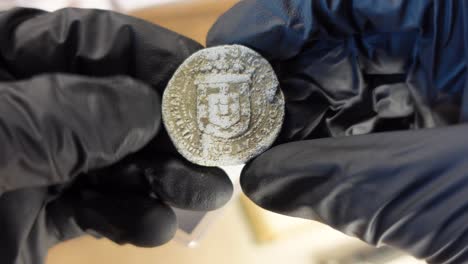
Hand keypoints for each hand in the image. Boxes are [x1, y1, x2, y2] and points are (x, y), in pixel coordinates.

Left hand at [0, 8, 231, 263]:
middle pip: (112, 103)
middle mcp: (23, 108)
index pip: (86, 40)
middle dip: (167, 127)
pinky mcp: (40, 218)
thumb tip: (146, 105)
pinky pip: (98, 209)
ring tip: (203, 193)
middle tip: (217, 146)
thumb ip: (64, 116)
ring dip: (162, 177)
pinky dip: (132, 218)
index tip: (208, 74)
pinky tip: (154, 226)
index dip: (151, 53)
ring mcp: (32, 164)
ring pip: (114, 159)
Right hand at [208, 1, 467, 262]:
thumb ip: (355, 187)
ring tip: (263, 152)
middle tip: (236, 119)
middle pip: (341, 38)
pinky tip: (305, 166)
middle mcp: (446, 36)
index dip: (279, 17)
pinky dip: (335, 142)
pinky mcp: (440, 114)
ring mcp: (445, 73)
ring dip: (303, 118)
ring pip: (350, 81)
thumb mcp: (456, 195)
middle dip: (283, 78)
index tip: (227, 51)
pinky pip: (371, 116)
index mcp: (451, 21)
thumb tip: (263, 181)